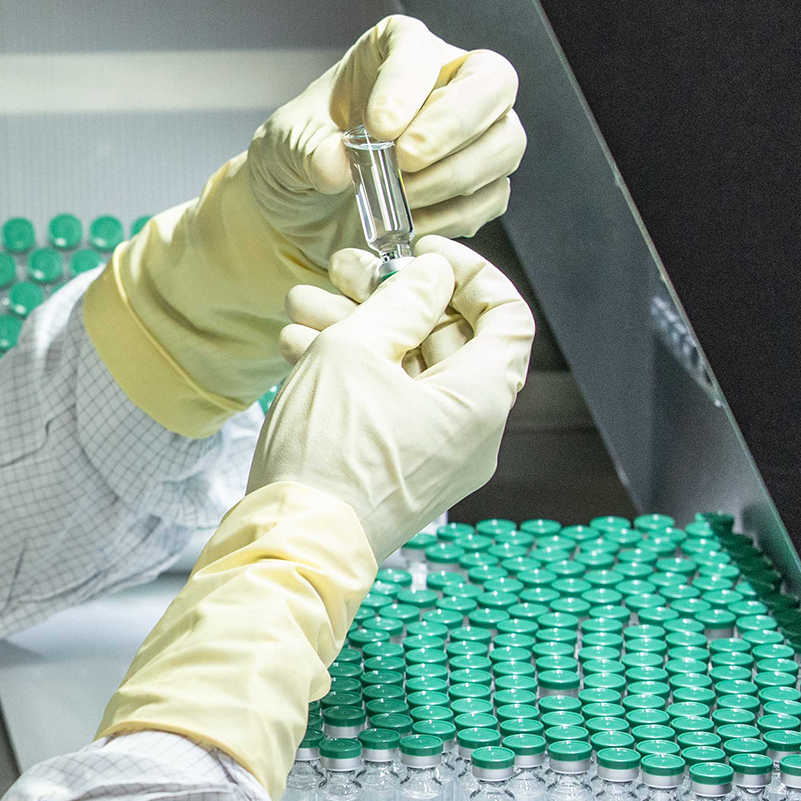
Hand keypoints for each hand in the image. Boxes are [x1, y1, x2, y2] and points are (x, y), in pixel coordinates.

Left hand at [245, 16, 523, 265]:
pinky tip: (413, 222)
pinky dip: (455, 213)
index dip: (407, 84)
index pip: (419, 49)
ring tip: (402, 196)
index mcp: (395, 51)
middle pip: (492, 81)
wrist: (305, 210)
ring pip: (504, 141)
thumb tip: (336, 163)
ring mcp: (474, 132)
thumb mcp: (283, 148)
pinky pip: (492, 195)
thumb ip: (306, 150)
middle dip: (454, 124)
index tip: (380, 127)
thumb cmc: (301, 155)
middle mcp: (446, 81)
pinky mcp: (481, 183)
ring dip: (455, 174)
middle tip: (407, 159)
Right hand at [249, 237, 534, 561]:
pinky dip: (352, 372)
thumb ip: (401, 302)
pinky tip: (299, 347)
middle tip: (344, 273)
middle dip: (391, 297)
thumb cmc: (327, 455)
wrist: (293, 544)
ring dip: (359, 329)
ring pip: (408, 370)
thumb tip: (430, 278)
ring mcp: (435, 456)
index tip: (420, 256)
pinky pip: (388, 405)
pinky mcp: (398, 472)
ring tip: (303, 306)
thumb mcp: (355, 351)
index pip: (507, 316)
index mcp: (480, 400)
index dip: (468, 273)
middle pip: (447, 339)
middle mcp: (471, 432)